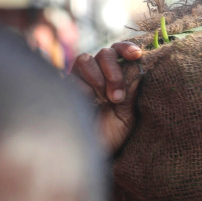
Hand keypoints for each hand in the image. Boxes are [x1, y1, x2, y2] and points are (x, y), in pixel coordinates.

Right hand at [70, 42, 142, 156]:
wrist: (92, 152)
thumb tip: (136, 66)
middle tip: (116, 96)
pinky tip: (88, 104)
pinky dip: (83, 89)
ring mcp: (79, 79)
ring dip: (97, 78)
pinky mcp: (65, 88)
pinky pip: (71, 77)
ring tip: (102, 101)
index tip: (136, 55)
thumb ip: (131, 92)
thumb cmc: (112, 134)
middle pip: (104, 53)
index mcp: (115, 75)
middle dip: (113, 71)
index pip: (119, 51)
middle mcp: (97, 73)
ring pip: (85, 59)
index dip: (127, 48)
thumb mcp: (127, 115)